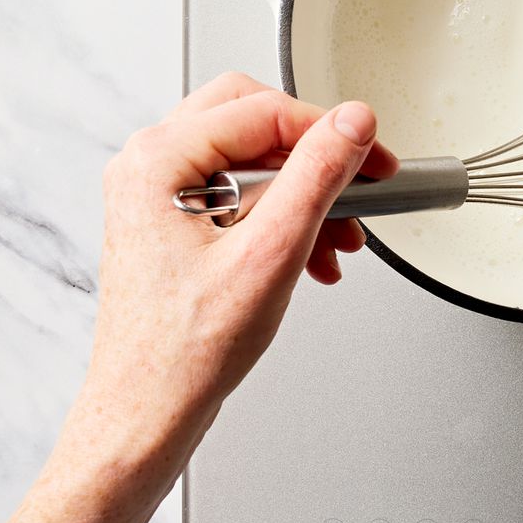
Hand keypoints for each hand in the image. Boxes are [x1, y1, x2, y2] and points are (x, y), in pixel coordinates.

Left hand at [75, 72, 398, 459]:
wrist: (147, 412)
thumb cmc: (183, 352)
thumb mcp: (270, 253)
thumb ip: (317, 176)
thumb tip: (351, 124)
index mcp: (158, 160)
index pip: (266, 110)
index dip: (332, 132)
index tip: (375, 159)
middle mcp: (149, 167)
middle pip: (255, 119)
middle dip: (316, 156)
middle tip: (360, 182)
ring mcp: (157, 195)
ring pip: (251, 158)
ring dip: (305, 192)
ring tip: (339, 239)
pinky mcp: (172, 222)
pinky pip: (240, 193)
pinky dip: (283, 217)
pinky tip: (312, 254)